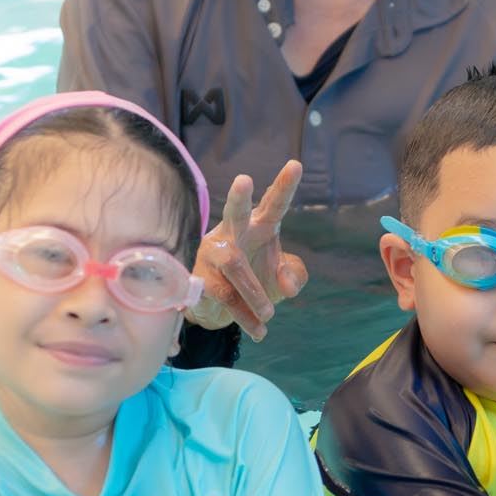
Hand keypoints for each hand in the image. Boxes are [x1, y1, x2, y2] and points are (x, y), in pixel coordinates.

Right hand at [188, 160, 308, 339]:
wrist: (221, 309)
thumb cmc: (256, 280)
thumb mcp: (282, 277)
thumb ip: (295, 275)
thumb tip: (288, 285)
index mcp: (259, 225)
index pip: (274, 203)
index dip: (285, 186)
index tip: (296, 164)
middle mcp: (233, 232)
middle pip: (236, 212)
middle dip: (240, 198)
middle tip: (244, 180)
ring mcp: (213, 252)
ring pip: (234, 266)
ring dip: (255, 292)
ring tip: (271, 315)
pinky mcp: (199, 277)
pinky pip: (222, 294)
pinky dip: (244, 316)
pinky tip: (259, 331)